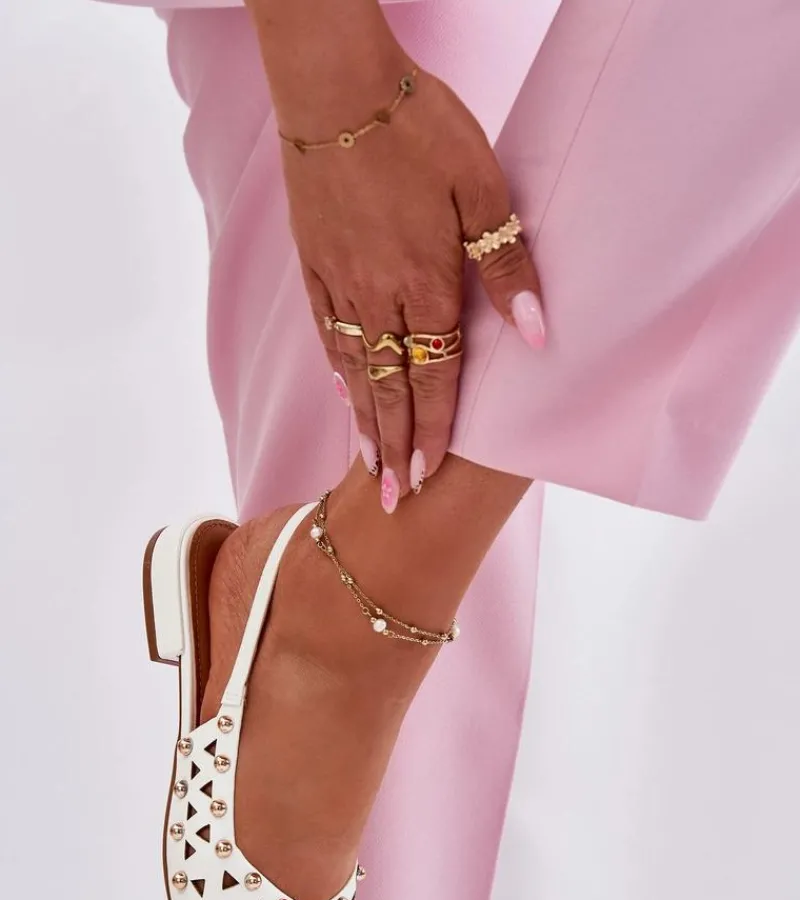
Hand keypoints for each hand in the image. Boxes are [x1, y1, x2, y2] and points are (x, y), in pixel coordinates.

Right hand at [251, 9, 543, 509]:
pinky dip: (336, 367)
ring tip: (367, 465)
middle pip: (388, 388)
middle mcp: (378, 296)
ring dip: (364, 422)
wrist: (336, 88)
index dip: (434, 429)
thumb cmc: (418, 129)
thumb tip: (536, 336)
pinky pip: (325, 329)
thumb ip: (506, 266)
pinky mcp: (314, 262)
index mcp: (425, 283)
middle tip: (390, 500)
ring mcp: (340, 282)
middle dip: (394, 448)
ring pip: (354, 368)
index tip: (429, 476)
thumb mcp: (482, 187)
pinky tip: (343, 391)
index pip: (433, 376)